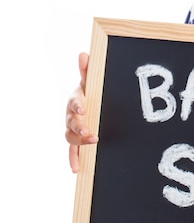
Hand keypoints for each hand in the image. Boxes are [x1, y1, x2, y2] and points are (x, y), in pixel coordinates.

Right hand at [65, 52, 97, 172]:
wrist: (92, 105)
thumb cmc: (92, 92)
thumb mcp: (92, 82)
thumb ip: (88, 70)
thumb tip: (84, 53)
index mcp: (76, 99)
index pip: (74, 101)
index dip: (78, 105)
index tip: (84, 108)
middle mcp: (71, 115)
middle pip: (71, 122)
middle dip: (80, 127)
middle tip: (91, 132)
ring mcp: (72, 128)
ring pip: (71, 136)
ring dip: (80, 142)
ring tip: (93, 142)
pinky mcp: (76, 140)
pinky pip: (73, 150)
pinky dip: (74, 159)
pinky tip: (76, 169)